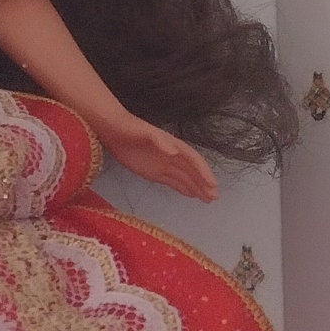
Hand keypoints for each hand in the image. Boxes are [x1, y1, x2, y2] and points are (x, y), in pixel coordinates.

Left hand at [100, 115, 217, 201]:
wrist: (115, 131)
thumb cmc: (132, 130)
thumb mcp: (146, 133)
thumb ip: (160, 141)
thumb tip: (174, 152)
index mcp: (174, 146)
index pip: (193, 160)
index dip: (204, 172)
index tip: (212, 185)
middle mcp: (172, 156)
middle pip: (192, 172)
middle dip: (204, 184)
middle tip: (214, 198)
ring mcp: (164, 165)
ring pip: (185, 178)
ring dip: (197, 188)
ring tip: (208, 200)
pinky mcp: (154, 172)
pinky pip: (173, 182)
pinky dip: (183, 189)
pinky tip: (192, 195)